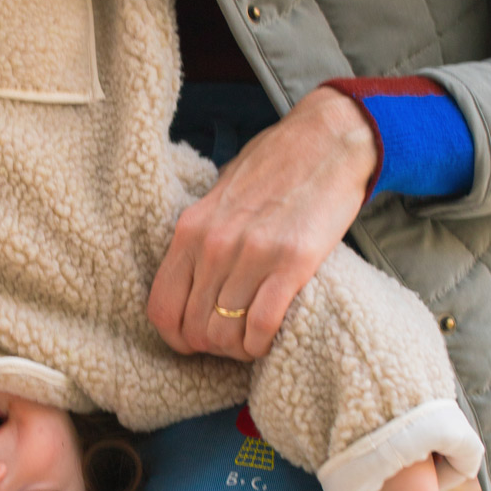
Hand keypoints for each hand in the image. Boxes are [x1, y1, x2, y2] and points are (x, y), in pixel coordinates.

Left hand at [147, 87, 376, 359]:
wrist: (328, 141)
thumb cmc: (275, 168)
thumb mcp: (220, 197)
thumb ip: (202, 236)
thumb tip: (192, 282)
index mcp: (190, 230)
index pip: (162, 308)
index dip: (176, 338)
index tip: (195, 342)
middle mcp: (215, 244)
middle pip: (195, 329)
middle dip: (213, 347)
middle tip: (233, 341)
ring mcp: (252, 254)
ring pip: (226, 334)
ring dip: (239, 349)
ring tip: (252, 340)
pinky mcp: (292, 262)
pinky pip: (261, 325)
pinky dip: (262, 343)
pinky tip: (270, 337)